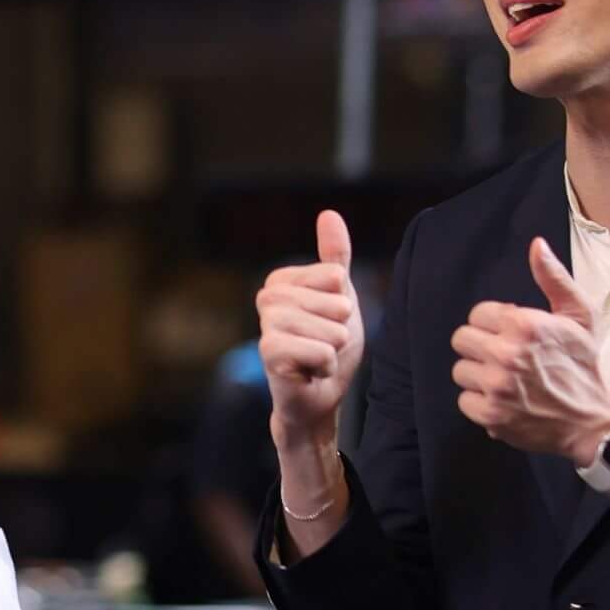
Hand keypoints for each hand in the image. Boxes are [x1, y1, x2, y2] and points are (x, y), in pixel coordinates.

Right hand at [256, 212, 366, 451]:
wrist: (318, 396)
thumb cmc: (328, 346)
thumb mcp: (340, 297)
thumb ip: (335, 258)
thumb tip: (328, 214)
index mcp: (281, 281)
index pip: (335, 276)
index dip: (343, 303)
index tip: (328, 321)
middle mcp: (267, 298)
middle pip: (335, 301)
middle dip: (342, 328)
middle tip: (325, 343)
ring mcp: (266, 326)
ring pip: (331, 329)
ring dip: (335, 350)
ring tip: (318, 359)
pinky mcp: (269, 355)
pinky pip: (320, 352)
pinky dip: (326, 367)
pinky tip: (310, 372)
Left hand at [450, 240, 609, 464]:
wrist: (592, 419)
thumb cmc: (584, 364)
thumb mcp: (579, 315)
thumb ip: (553, 278)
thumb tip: (536, 245)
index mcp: (525, 325)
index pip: (477, 314)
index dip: (494, 324)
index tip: (513, 335)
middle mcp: (507, 354)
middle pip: (461, 339)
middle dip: (481, 346)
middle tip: (504, 357)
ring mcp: (496, 386)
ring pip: (460, 370)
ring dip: (479, 375)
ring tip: (506, 380)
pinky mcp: (490, 414)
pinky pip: (464, 400)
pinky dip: (480, 402)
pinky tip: (504, 400)